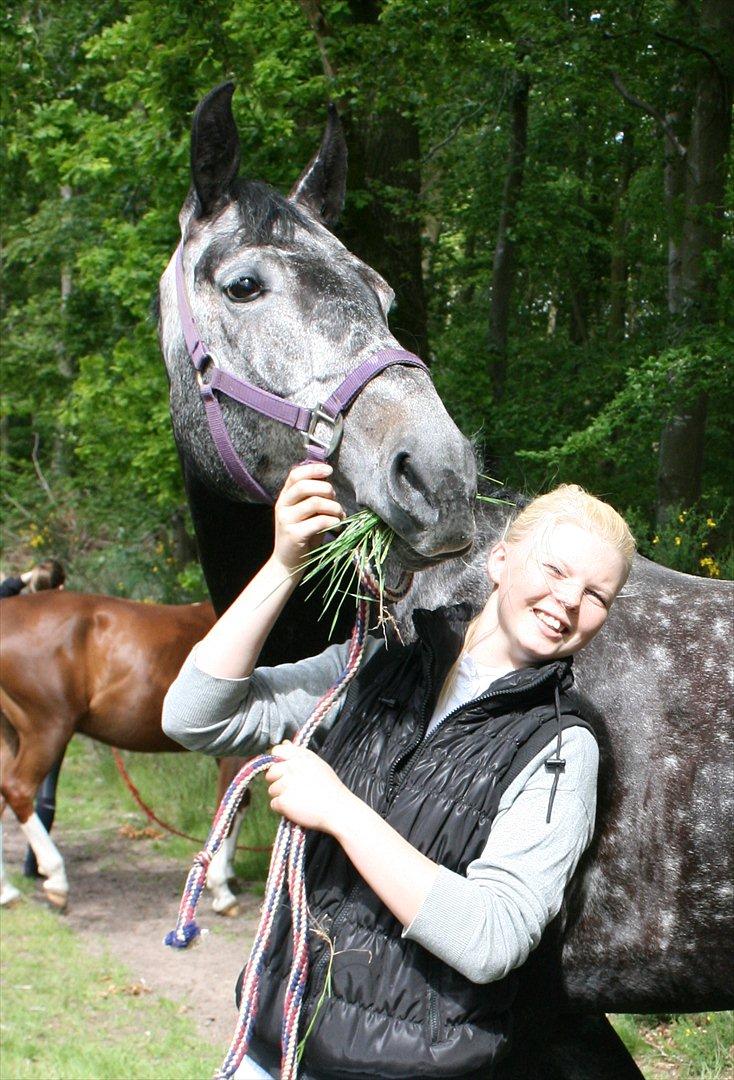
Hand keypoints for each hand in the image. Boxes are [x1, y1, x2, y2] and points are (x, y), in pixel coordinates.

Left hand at [266, 741, 354, 832]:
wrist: (337, 809)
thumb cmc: (330, 788)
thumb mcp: (318, 764)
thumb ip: (298, 754)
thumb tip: (285, 743)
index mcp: (301, 756)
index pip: (278, 751)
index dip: (277, 760)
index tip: (283, 768)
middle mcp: (292, 767)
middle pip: (271, 772)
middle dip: (278, 780)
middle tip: (293, 787)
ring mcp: (286, 784)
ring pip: (271, 789)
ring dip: (281, 796)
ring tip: (298, 798)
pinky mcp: (283, 801)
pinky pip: (274, 804)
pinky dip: (282, 808)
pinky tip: (296, 807)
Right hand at [272, 463, 344, 577]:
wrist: (287, 562)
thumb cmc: (302, 535)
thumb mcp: (305, 513)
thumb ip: (313, 498)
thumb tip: (330, 485)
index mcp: (285, 497)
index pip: (295, 475)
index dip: (313, 469)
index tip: (329, 471)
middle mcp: (282, 506)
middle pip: (304, 486)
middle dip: (326, 489)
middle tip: (335, 498)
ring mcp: (286, 520)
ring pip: (315, 503)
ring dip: (333, 506)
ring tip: (340, 514)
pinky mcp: (294, 534)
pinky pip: (319, 521)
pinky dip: (333, 520)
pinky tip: (337, 524)